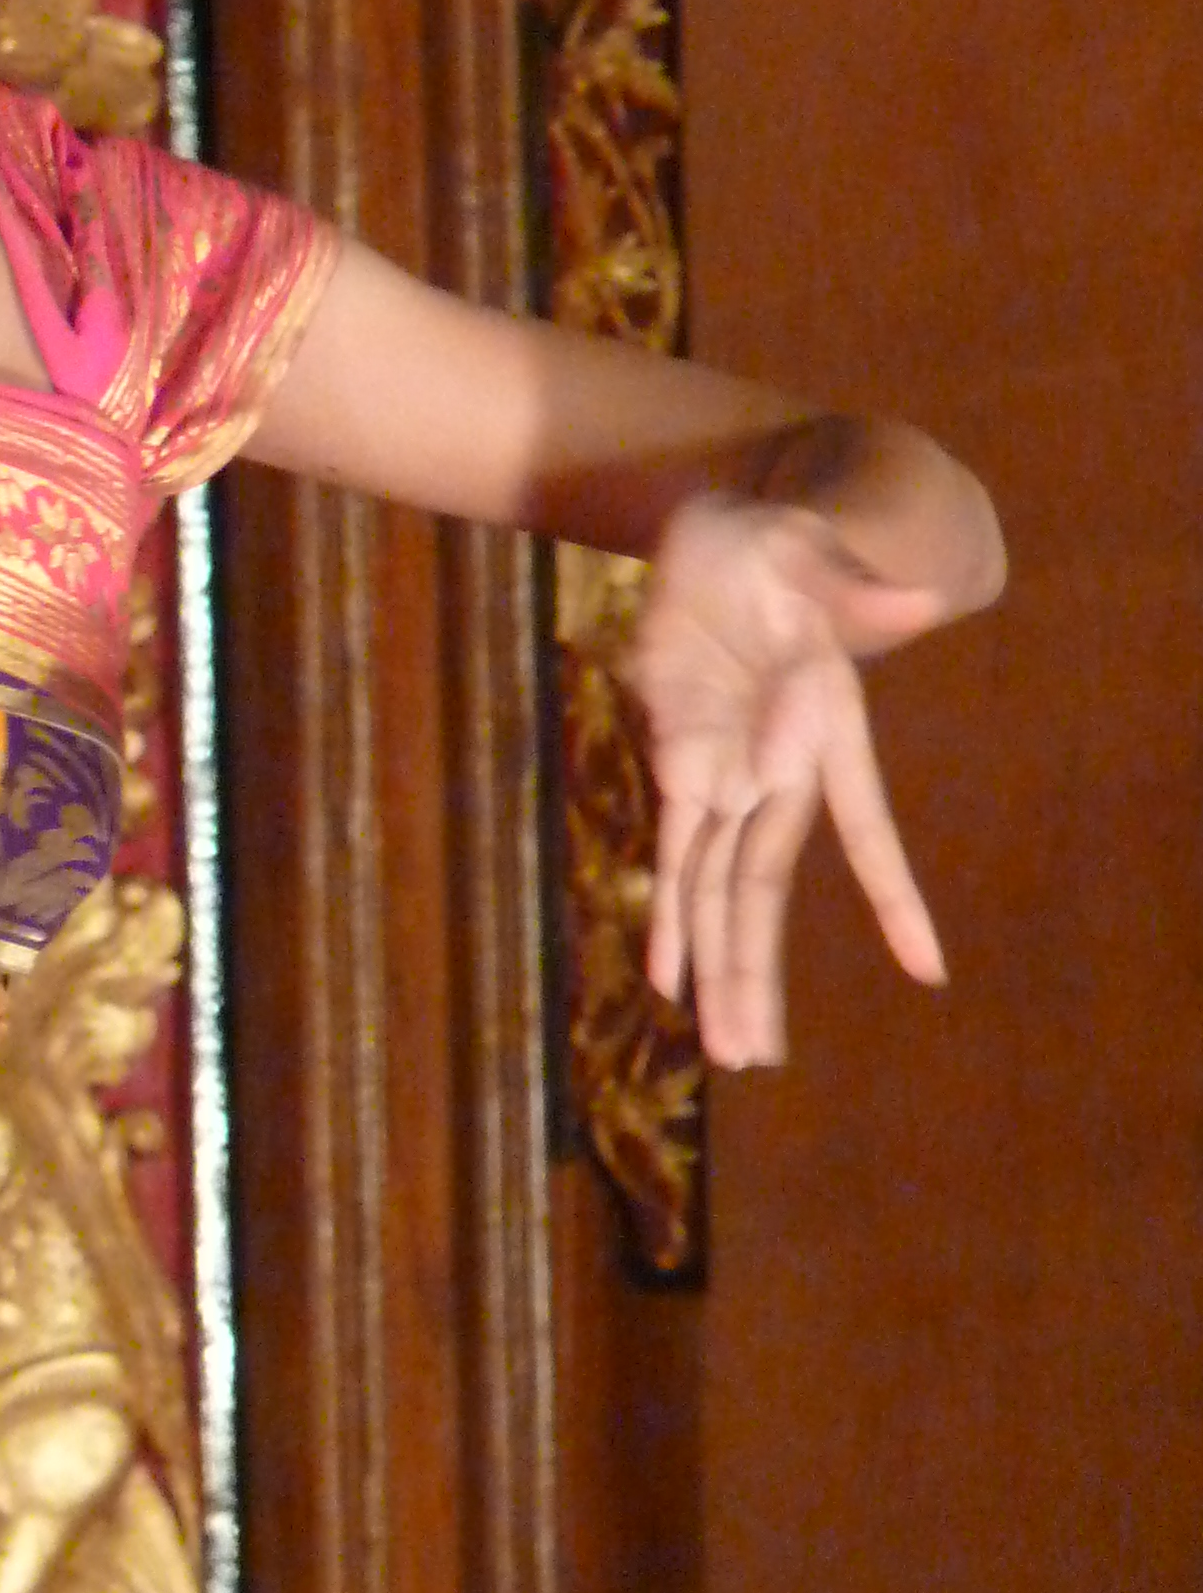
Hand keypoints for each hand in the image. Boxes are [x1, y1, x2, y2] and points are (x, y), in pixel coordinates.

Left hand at [629, 493, 949, 1070]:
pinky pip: (673, 852)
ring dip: (715, 964)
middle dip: (754, 968)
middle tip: (754, 1055)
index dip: (890, 892)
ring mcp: (726, 772)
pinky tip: (664, 977)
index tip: (927, 968)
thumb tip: (920, 599)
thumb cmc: (773, 543)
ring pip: (718, 888)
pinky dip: (668, 913)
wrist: (716, 536)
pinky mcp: (677, 759)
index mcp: (824, 726)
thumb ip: (853, 586)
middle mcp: (779, 768)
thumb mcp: (806, 552)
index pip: (862, 824)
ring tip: (727, 1049)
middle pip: (763, 884)